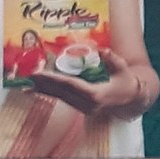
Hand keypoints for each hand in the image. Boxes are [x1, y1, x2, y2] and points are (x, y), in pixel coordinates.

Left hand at [26, 48, 150, 116]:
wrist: (131, 100)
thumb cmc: (126, 82)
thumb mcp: (122, 68)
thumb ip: (112, 59)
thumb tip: (101, 50)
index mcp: (96, 95)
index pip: (72, 86)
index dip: (55, 80)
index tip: (41, 74)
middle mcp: (88, 104)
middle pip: (62, 93)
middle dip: (44, 84)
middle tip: (29, 76)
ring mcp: (84, 108)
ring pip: (60, 98)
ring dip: (44, 90)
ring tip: (28, 83)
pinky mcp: (81, 108)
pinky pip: (63, 99)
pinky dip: (50, 93)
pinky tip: (38, 90)